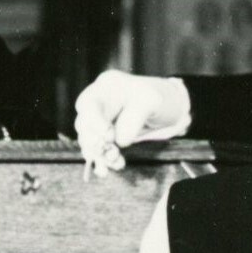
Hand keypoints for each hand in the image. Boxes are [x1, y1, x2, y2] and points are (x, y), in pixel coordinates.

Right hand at [74, 72, 192, 174]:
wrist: (168, 109)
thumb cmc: (159, 97)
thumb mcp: (153, 100)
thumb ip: (136, 117)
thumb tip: (120, 140)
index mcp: (106, 87)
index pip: (87, 104)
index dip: (93, 122)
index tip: (109, 136)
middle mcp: (99, 104)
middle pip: (84, 125)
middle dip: (96, 143)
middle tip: (112, 153)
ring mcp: (100, 121)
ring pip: (89, 142)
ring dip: (101, 156)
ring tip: (118, 163)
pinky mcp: (105, 137)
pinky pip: (98, 151)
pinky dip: (106, 161)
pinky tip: (117, 165)